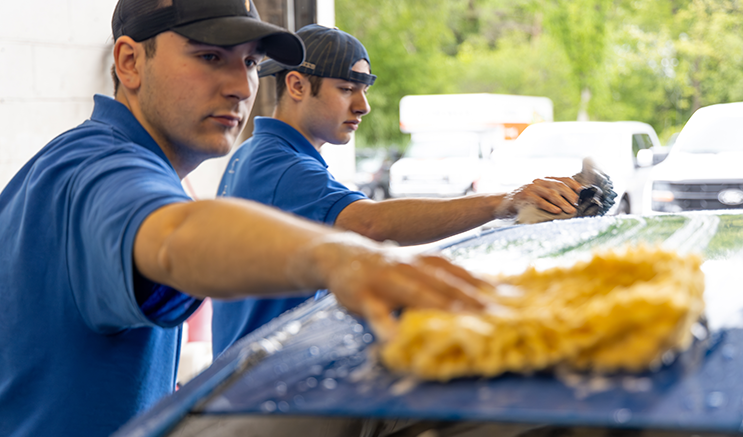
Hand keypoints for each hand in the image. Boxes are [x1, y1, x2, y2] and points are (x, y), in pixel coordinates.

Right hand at [293, 233, 490, 341]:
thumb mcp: (419, 268)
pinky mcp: (364, 295)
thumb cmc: (389, 267)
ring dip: (437, 305)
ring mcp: (387, 279)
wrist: (342, 254)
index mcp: (427, 262)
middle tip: (498, 314)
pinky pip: (376, 312)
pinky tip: (394, 338)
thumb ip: (447, 280)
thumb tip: (489, 292)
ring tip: (458, 318)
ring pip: (415, 293)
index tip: (516, 298)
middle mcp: (411, 267)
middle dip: (472, 299)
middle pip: (445, 284)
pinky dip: (385, 324)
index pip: (462, 274)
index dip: (488, 285)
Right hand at [505, 176, 581, 215]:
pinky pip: (539, 201)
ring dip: (563, 202)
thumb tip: (571, 203)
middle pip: (559, 185)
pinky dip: (549, 206)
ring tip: (571, 210)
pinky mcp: (524, 196)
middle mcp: (539, 182)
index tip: (583, 193)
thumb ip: (551, 196)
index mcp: (544, 181)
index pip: (563, 179)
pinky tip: (556, 211)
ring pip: (551, 193)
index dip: (574, 185)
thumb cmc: (524, 202)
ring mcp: (531, 188)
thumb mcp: (538, 195)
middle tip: (578, 204)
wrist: (503, 203)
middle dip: (571, 195)